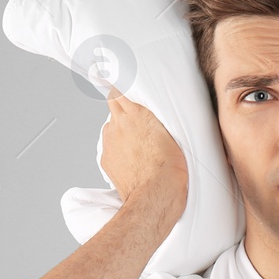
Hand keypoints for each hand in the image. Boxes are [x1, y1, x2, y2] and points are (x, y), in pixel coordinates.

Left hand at [101, 85, 188, 215]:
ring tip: (134, 138)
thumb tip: (153, 111)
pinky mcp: (106, 158)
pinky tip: (129, 156)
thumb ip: (158, 118)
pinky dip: (116, 147)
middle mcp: (119, 124)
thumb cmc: (170, 168)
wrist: (155, 195)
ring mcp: (110, 142)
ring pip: (110, 125)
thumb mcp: (173, 134)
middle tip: (132, 108)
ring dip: (119, 127)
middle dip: (120, 103)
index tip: (124, 83)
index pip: (120, 89)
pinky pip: (108, 146)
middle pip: (112, 103)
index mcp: (137, 113)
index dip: (122, 86)